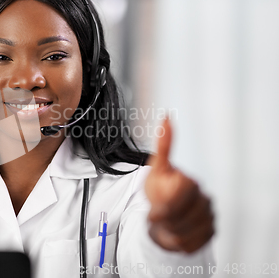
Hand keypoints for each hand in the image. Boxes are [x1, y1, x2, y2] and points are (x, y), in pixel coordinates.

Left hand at [144, 118, 213, 252]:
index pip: (181, 194)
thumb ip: (162, 145)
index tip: (153, 208)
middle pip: (181, 217)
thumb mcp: (157, 168)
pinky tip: (173, 233)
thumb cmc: (160, 190)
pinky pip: (189, 245)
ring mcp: (209, 219)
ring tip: (164, 224)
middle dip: (165, 219)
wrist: (164, 215)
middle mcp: (205, 202)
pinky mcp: (208, 236)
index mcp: (192, 184)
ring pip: (185, 234)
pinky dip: (176, 243)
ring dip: (169, 232)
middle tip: (156, 216)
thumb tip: (167, 117)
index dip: (163, 203)